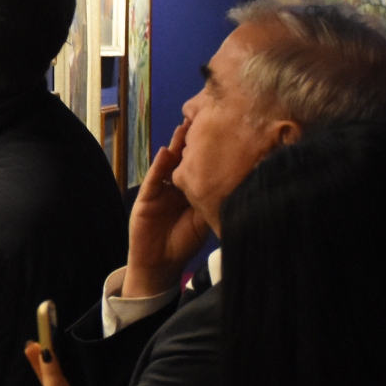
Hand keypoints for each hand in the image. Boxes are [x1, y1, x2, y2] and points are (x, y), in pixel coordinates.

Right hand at [123, 121, 210, 298]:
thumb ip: (215, 202)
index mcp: (190, 190)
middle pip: (184, 159)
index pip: (200, 165)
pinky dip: (158, 166)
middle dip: (193, 141)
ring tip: (184, 129)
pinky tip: (165, 153)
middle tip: (204, 120)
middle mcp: (174, 186)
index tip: (223, 132)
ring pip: (168, 164)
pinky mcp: (146, 198)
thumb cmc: (183, 243)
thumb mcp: (205, 219)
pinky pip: (153, 180)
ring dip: (175, 146)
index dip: (209, 150)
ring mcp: (159, 190)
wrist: (160, 264)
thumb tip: (240, 184)